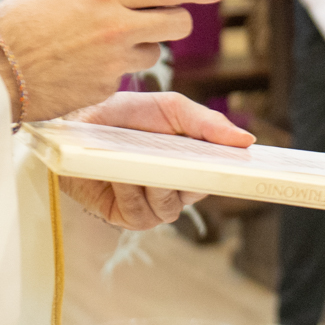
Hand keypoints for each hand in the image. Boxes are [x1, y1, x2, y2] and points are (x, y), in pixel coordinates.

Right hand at [0, 0, 224, 121]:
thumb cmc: (14, 23)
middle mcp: (116, 25)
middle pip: (177, 23)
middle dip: (176, 21)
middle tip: (166, 19)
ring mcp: (114, 60)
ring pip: (153, 52)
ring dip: (139, 48)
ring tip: (101, 46)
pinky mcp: (106, 88)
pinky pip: (124, 76)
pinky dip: (112, 71)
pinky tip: (81, 68)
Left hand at [60, 91, 253, 229]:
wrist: (76, 124)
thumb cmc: (124, 114)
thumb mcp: (172, 109)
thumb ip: (209, 123)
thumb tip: (247, 140)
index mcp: (190, 161)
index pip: (219, 175)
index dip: (231, 174)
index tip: (242, 168)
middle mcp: (174, 186)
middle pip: (196, 193)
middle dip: (184, 176)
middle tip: (171, 157)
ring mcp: (150, 204)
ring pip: (169, 209)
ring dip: (153, 184)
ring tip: (134, 161)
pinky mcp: (125, 216)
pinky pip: (141, 215)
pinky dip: (131, 194)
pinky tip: (119, 176)